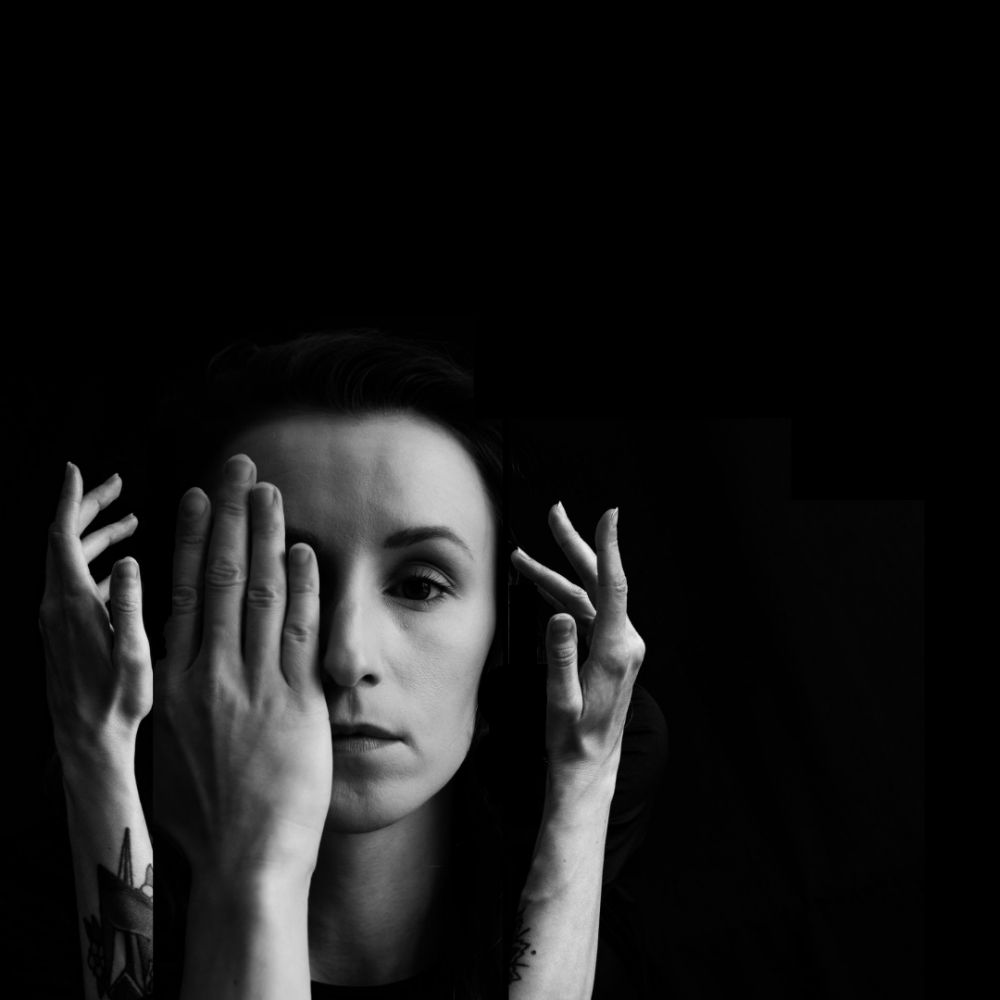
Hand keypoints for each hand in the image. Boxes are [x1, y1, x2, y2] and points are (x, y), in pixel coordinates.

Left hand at [38, 463, 148, 769]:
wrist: (88, 740)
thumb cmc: (116, 702)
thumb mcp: (132, 653)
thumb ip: (129, 604)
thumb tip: (130, 561)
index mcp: (71, 606)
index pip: (61, 539)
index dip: (70, 501)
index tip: (76, 471)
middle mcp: (55, 607)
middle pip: (63, 542)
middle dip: (88, 508)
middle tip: (116, 484)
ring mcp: (56, 619)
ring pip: (70, 561)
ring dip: (96, 535)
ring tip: (128, 519)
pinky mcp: (63, 630)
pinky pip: (75, 583)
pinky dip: (98, 564)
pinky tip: (122, 568)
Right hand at [154, 454, 331, 883]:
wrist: (245, 862)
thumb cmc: (207, 818)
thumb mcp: (173, 753)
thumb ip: (177, 702)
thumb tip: (177, 670)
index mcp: (173, 685)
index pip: (181, 594)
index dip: (191, 541)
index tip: (197, 499)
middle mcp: (209, 675)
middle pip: (219, 578)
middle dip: (231, 517)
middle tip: (239, 470)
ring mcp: (253, 684)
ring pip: (258, 593)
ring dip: (266, 537)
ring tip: (270, 492)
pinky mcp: (297, 701)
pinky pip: (299, 631)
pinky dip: (302, 587)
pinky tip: (305, 551)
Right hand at [510, 503, 645, 800]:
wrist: (588, 767)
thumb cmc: (573, 740)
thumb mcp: (560, 701)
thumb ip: (560, 657)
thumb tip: (557, 615)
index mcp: (614, 652)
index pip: (613, 587)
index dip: (609, 548)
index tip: (608, 516)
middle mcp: (623, 644)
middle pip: (598, 582)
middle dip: (573, 546)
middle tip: (555, 514)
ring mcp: (618, 647)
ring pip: (586, 597)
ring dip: (555, 576)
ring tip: (522, 558)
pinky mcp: (609, 652)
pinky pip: (586, 614)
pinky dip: (562, 597)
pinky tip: (542, 587)